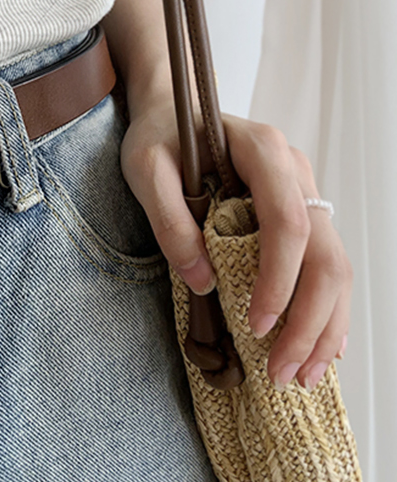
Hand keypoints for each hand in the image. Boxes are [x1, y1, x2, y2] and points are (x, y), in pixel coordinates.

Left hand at [120, 101, 351, 390]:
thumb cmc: (159, 134)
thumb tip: (203, 281)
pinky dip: (324, 307)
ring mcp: (302, 191)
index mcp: (264, 151)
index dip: (278, 279)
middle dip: (310, 319)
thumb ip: (170, 220)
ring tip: (301, 373)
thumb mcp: (146, 168)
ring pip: (335, 263)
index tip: (255, 324)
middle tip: (283, 372)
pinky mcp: (297, 211)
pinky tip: (317, 345)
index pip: (288, 223)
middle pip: (325, 253)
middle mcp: (295, 171)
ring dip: (325, 324)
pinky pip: (323, 263)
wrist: (171, 108)